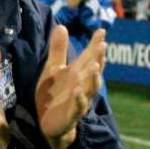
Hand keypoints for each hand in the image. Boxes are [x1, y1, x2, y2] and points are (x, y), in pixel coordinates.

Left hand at [36, 25, 104, 148]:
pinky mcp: (72, 114)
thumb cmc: (53, 95)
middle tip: (102, 45)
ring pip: (91, 88)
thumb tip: (62, 26)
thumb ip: (58, 50)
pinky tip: (78, 89)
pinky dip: (79, 98)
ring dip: (93, 77)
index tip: (101, 31)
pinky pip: (78, 106)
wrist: (47, 123)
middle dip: (98, 58)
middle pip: (93, 70)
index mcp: (78, 73)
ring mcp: (79, 100)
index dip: (95, 44)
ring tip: (94, 65)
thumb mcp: (53, 69)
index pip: (89, 56)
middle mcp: (82, 85)